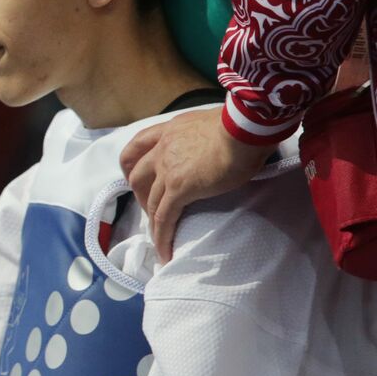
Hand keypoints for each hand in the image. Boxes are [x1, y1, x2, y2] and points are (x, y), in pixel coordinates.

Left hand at [118, 107, 270, 261]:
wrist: (244, 128)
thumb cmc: (241, 124)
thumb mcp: (212, 124)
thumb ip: (204, 137)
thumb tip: (216, 147)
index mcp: (170, 130)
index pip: (138, 145)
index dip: (131, 163)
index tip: (133, 175)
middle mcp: (163, 149)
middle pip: (138, 176)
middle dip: (140, 195)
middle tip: (152, 209)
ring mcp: (168, 170)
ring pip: (151, 200)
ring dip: (152, 220)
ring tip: (159, 236)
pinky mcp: (180, 189)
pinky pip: (164, 217)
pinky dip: (162, 236)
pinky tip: (165, 251)